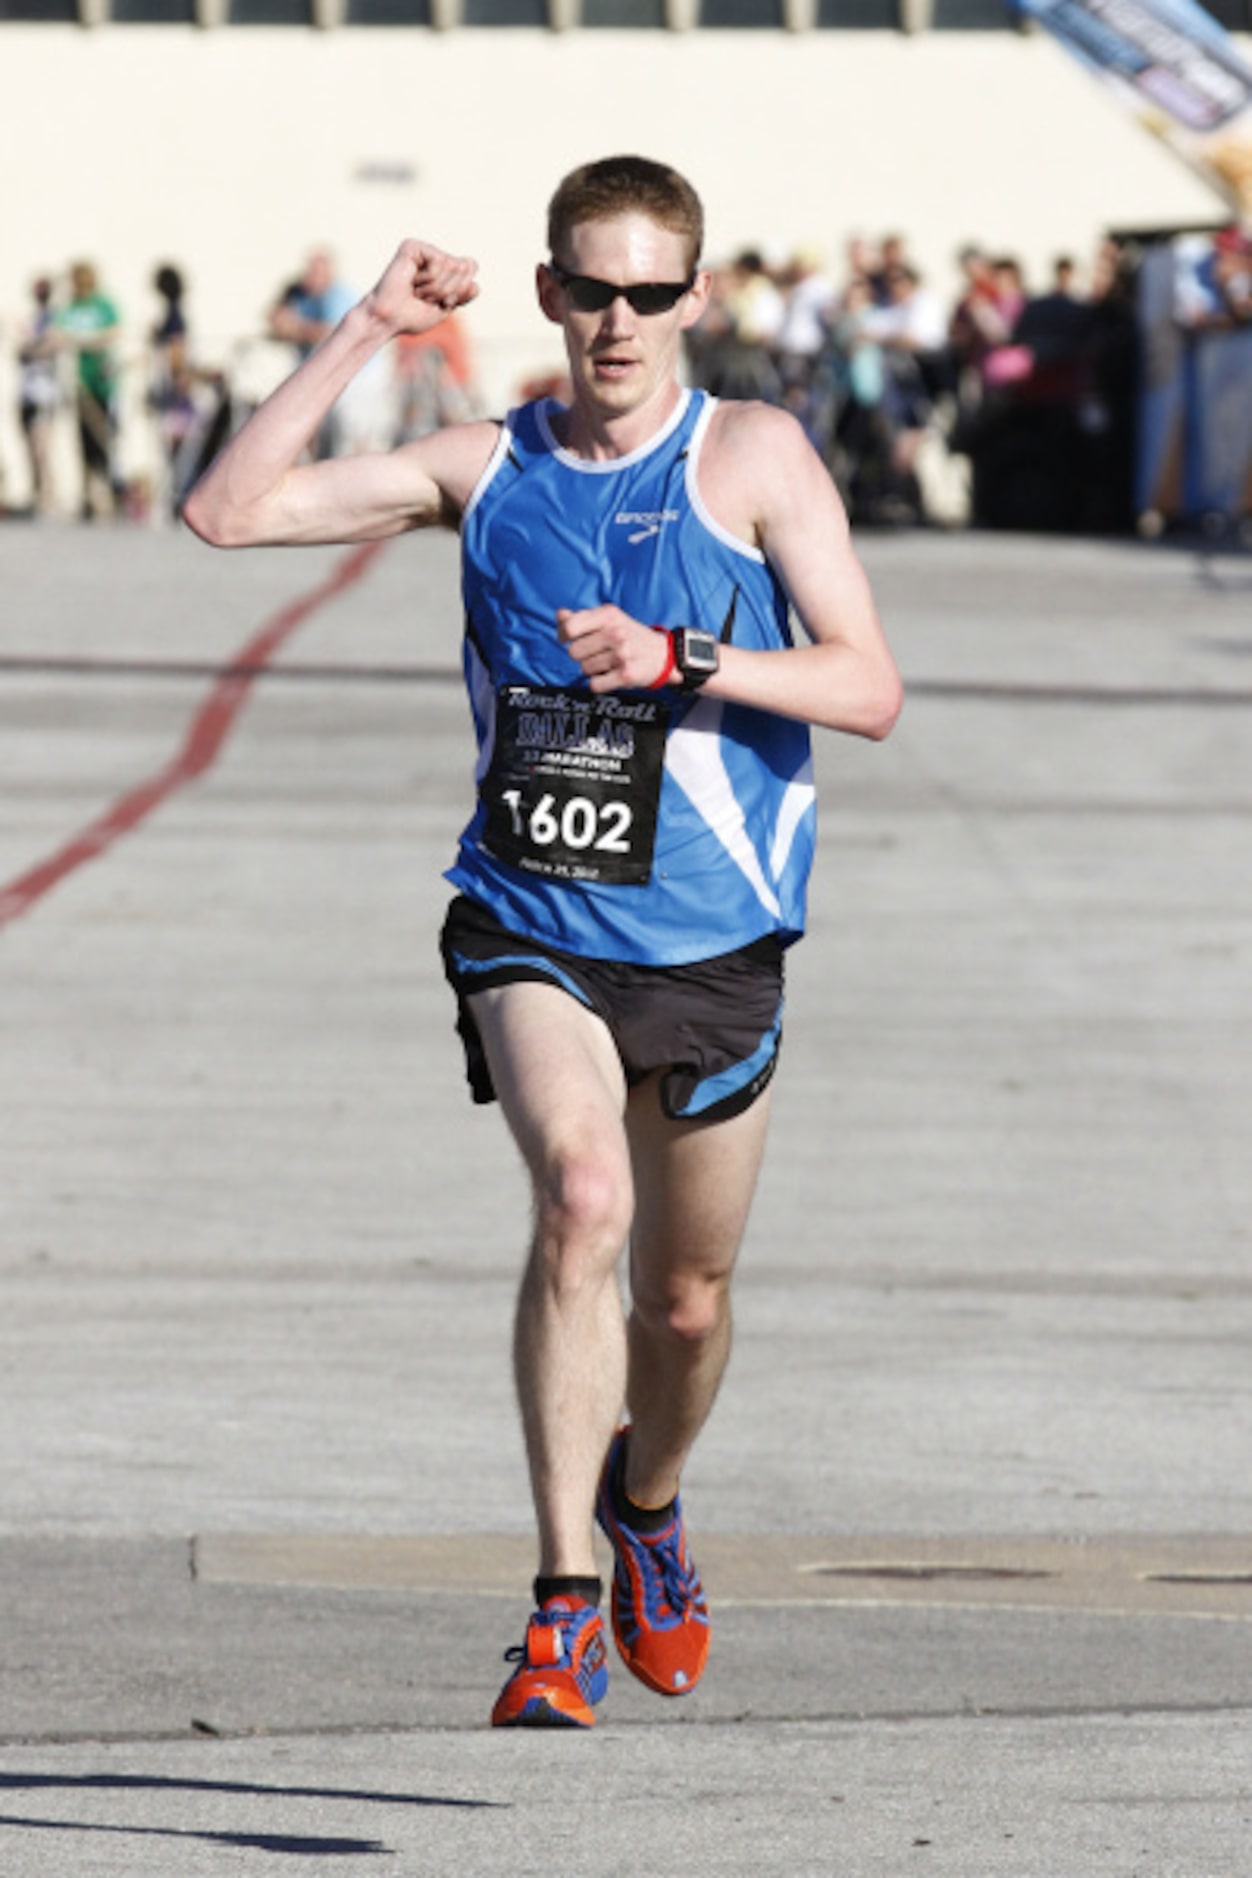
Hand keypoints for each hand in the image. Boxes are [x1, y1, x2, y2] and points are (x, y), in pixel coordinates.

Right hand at [365, 240, 479, 338]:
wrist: (388, 320)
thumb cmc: (412, 316)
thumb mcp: (446, 307)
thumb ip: (463, 291)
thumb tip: (473, 270)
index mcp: (443, 268)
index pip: (472, 269)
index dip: (461, 290)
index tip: (442, 302)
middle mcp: (434, 255)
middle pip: (464, 267)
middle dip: (449, 290)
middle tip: (426, 298)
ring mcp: (423, 249)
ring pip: (452, 265)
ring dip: (437, 288)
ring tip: (417, 292)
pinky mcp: (413, 246)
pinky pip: (438, 261)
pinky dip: (429, 279)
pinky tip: (412, 282)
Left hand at [557, 605, 672, 692]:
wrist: (664, 654)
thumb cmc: (629, 635)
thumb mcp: (608, 619)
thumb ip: (581, 617)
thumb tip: (560, 615)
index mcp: (608, 615)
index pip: (570, 627)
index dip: (564, 636)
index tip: (572, 639)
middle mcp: (616, 633)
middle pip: (574, 652)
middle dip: (583, 655)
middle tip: (599, 652)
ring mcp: (622, 654)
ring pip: (584, 669)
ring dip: (593, 669)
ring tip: (609, 663)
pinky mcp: (626, 675)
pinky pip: (594, 685)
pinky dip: (599, 683)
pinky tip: (611, 675)